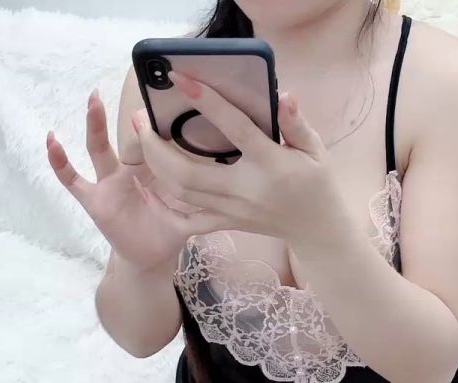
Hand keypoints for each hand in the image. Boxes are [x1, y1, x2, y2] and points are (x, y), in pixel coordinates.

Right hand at [46, 90, 216, 271]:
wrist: (152, 256)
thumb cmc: (170, 228)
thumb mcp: (192, 209)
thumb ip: (209, 194)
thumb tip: (239, 180)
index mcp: (154, 169)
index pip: (155, 141)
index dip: (159, 124)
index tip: (168, 97)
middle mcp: (130, 170)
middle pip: (127, 138)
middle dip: (131, 115)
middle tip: (135, 84)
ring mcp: (109, 183)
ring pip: (99, 149)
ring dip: (95, 125)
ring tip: (93, 100)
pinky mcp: (94, 200)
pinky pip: (73, 180)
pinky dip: (60, 161)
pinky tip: (52, 141)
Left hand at [133, 71, 350, 247]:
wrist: (316, 228)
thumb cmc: (316, 182)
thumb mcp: (315, 149)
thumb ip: (295, 123)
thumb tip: (283, 96)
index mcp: (270, 163)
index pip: (234, 129)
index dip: (206, 102)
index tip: (179, 78)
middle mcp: (245, 189)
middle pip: (189, 171)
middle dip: (158, 144)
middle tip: (141, 117)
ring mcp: (232, 210)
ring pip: (182, 192)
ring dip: (155, 166)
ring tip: (142, 140)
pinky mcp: (226, 222)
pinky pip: (188, 221)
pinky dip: (163, 209)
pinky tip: (146, 189)